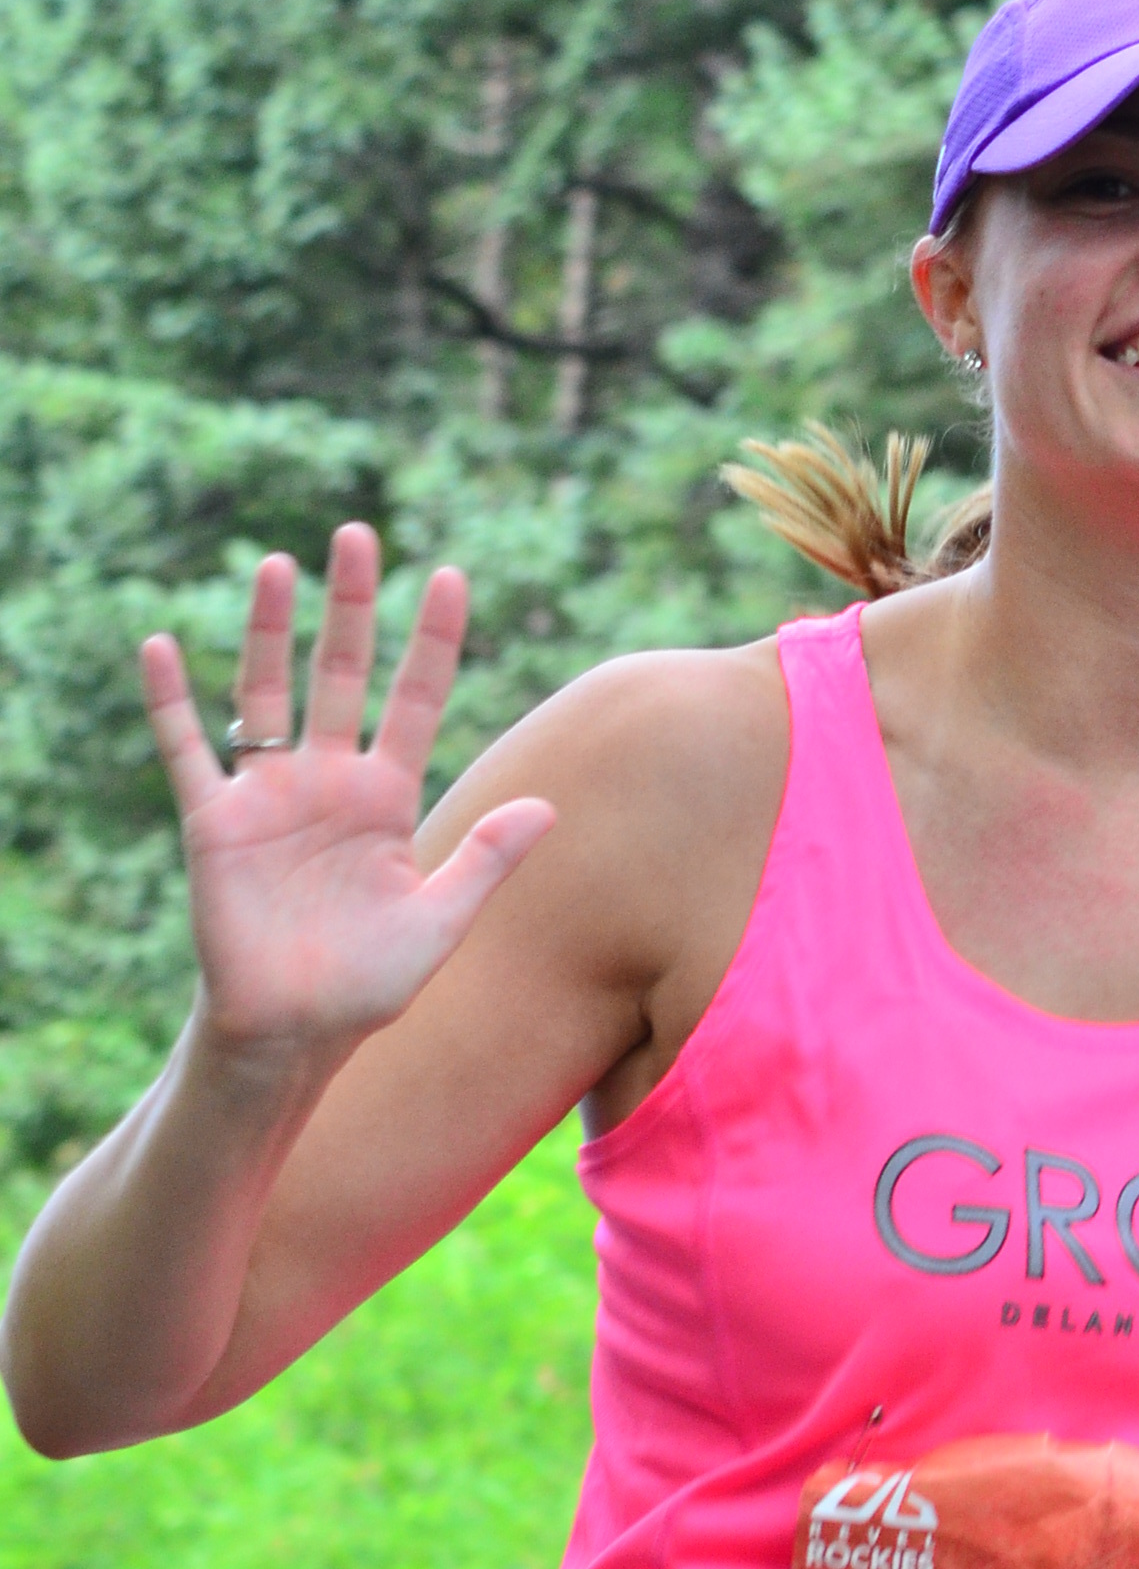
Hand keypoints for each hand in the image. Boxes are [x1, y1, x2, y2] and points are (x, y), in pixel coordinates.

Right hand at [141, 524, 554, 1068]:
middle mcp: (329, 783)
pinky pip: (189, 751)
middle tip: (359, 535)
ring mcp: (270, 797)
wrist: (296, 1034)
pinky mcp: (216, 824)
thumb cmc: (369, 986)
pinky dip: (171, 702)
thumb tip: (548, 807)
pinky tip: (160, 646)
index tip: (452, 576)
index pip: (416, 699)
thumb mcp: (441, 923)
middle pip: (341, 675)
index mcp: (388, 798)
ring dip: (271, 631)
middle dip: (351, 607)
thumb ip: (487, 861)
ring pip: (269, 694)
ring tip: (280, 565)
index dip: (433, 641)